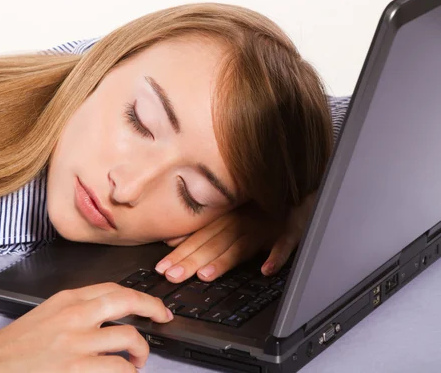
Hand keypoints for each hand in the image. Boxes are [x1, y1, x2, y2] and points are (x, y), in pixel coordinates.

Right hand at [0, 283, 172, 372]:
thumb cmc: (14, 346)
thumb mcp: (47, 314)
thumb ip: (76, 309)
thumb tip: (109, 312)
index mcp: (67, 299)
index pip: (113, 288)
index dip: (139, 296)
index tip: (151, 305)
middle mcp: (75, 315)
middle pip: (128, 301)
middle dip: (153, 308)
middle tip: (163, 317)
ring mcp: (77, 343)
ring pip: (130, 338)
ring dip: (141, 351)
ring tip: (137, 359)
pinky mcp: (77, 369)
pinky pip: (118, 368)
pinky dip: (127, 372)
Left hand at [155, 193, 316, 281]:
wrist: (299, 183)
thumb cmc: (261, 202)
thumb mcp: (229, 213)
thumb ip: (203, 230)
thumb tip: (171, 241)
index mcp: (226, 218)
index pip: (199, 238)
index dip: (179, 254)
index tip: (161, 269)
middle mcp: (242, 222)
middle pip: (213, 244)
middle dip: (192, 261)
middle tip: (173, 276)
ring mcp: (266, 226)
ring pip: (241, 245)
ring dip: (224, 260)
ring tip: (206, 275)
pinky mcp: (291, 229)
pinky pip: (285, 243)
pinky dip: (277, 255)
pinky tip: (267, 269)